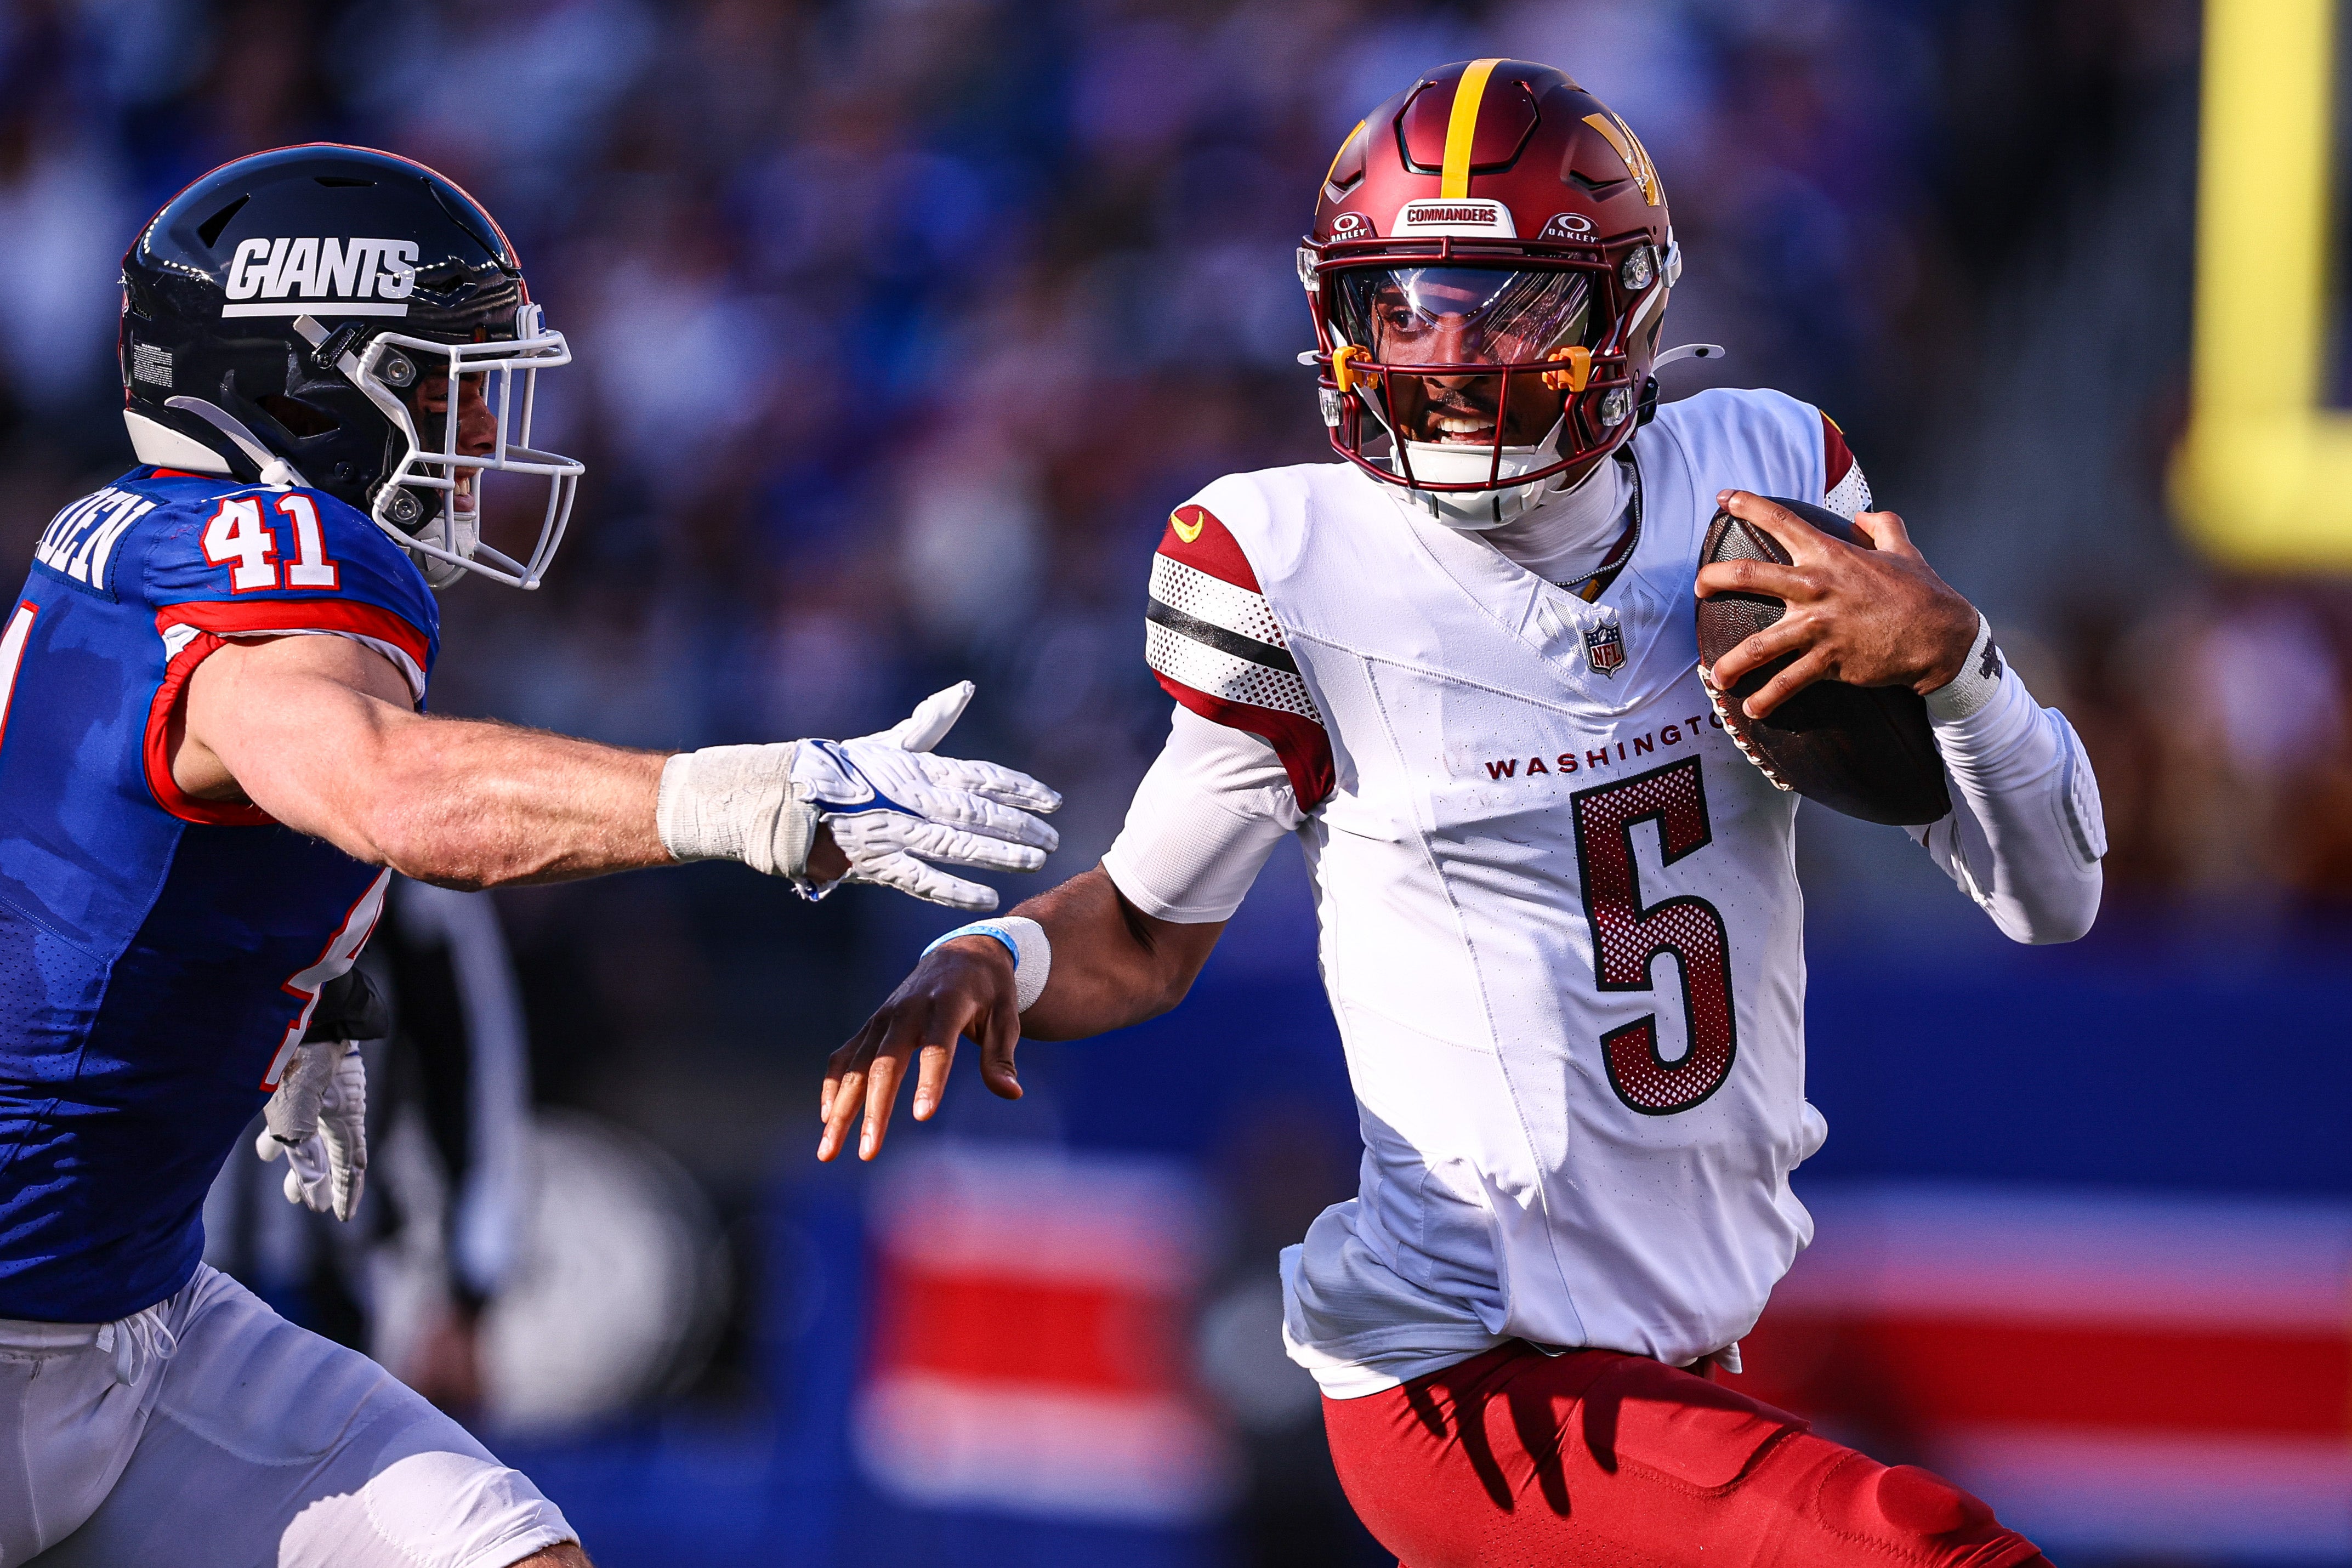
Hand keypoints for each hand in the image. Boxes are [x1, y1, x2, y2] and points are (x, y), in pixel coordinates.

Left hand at [257, 1040, 367, 1220]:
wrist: (298, 1006)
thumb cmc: (298, 1062)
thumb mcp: (298, 1117)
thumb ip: (305, 1159)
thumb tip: (314, 1202)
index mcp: (345, 1115)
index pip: (351, 1163)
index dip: (346, 1191)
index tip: (342, 1216)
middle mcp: (335, 1104)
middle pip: (327, 1148)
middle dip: (313, 1176)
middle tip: (298, 1200)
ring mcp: (317, 1088)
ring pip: (305, 1127)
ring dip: (289, 1149)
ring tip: (268, 1160)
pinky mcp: (297, 1073)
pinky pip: (289, 1108)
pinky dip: (276, 1125)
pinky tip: (261, 1126)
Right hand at [797, 683, 1060, 911]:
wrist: (785, 798)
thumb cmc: (843, 770)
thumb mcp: (890, 742)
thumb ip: (931, 722)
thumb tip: (965, 690)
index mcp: (918, 767)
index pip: (981, 775)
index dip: (1019, 788)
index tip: (1053, 800)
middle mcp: (912, 797)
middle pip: (976, 810)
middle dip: (1018, 824)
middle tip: (1053, 838)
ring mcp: (895, 830)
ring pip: (956, 843)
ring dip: (998, 854)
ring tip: (1035, 862)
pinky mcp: (877, 863)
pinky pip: (922, 880)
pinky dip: (955, 890)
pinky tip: (988, 898)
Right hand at [819, 936, 1023, 1161]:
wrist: (960, 954)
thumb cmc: (989, 990)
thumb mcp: (1006, 1015)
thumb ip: (1001, 1055)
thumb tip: (1012, 1094)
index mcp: (946, 1004)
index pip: (937, 1047)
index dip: (930, 1081)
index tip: (923, 1117)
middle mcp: (907, 1010)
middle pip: (885, 1064)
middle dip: (875, 1110)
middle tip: (868, 1153)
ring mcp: (883, 1018)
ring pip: (856, 1067)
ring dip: (841, 1110)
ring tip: (828, 1151)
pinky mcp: (871, 1025)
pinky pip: (844, 1057)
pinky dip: (833, 1086)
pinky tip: (828, 1119)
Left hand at [1694, 492, 1978, 719]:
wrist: (1942, 636)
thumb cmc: (1922, 592)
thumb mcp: (1904, 549)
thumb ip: (1883, 525)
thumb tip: (1865, 514)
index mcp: (1830, 555)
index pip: (1781, 521)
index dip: (1748, 505)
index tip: (1723, 497)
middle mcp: (1817, 587)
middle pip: (1750, 575)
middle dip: (1715, 579)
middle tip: (1698, 586)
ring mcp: (1819, 626)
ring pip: (1760, 644)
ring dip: (1731, 663)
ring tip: (1715, 677)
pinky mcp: (1829, 660)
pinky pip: (1788, 682)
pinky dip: (1767, 697)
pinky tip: (1752, 708)